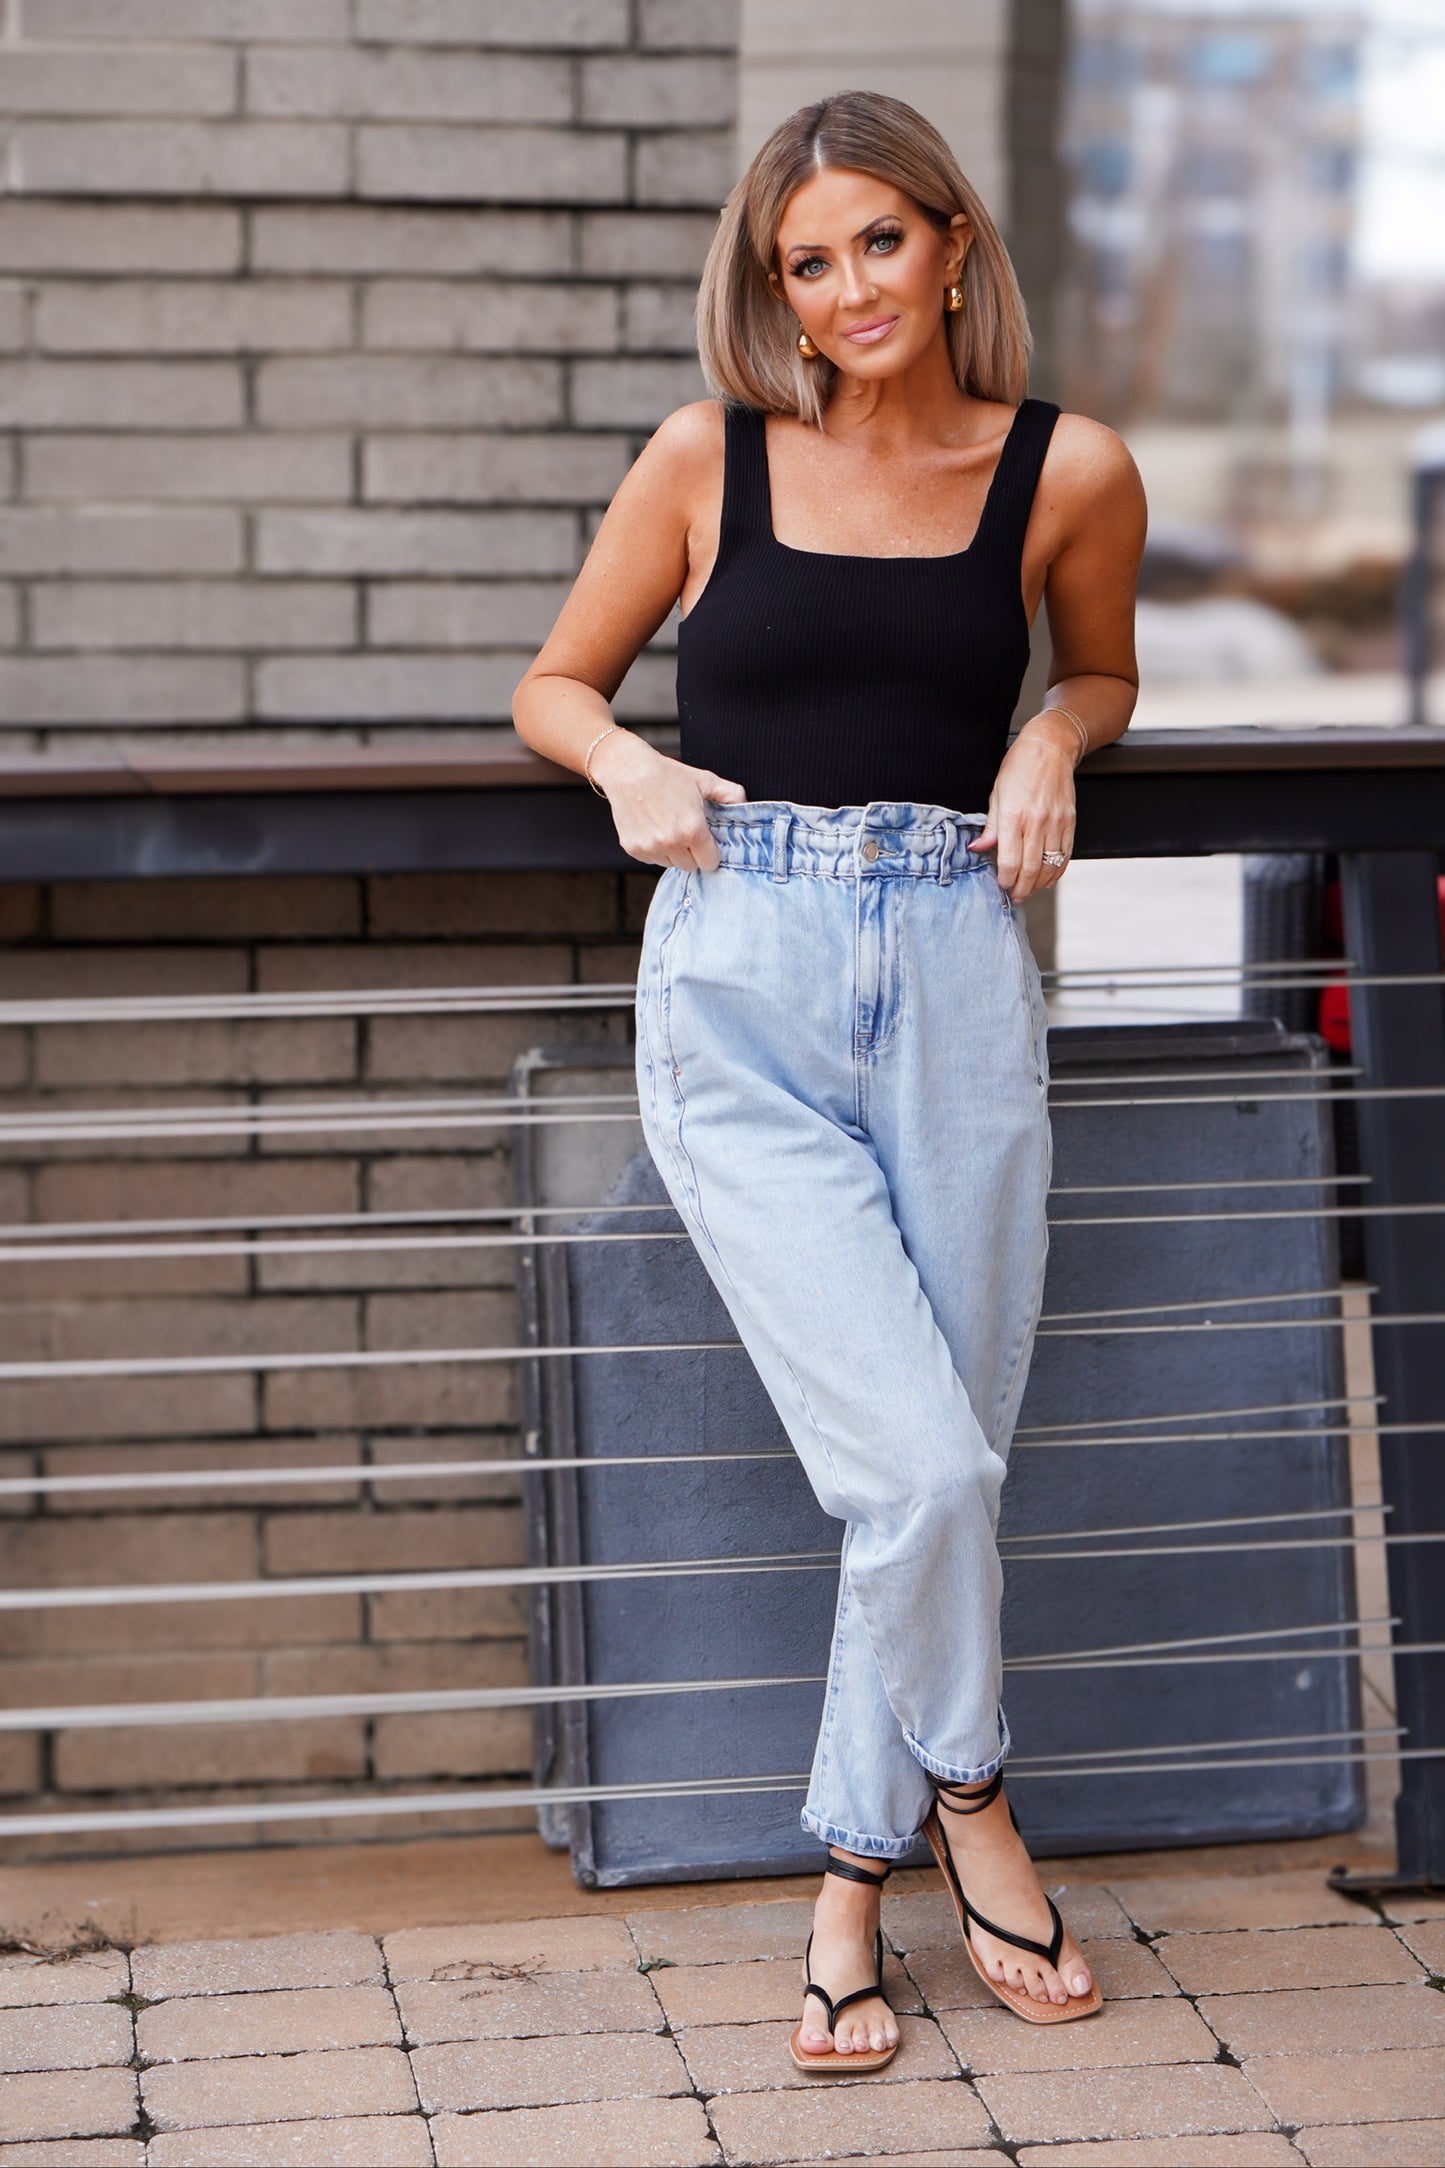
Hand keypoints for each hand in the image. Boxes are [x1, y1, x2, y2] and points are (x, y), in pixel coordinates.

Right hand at [590, 730, 745, 870]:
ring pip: (670, 864)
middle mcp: (671, 842)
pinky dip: (654, 848)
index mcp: (692, 829)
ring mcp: (650, 847)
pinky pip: (652, 859)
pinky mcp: (633, 848)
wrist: (628, 769)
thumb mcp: (704, 780)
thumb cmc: (666, 774)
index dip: (710, 853)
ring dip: (673, 851)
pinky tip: (653, 827)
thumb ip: (730, 794)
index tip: (706, 842)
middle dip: (692, 852)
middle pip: (690, 866)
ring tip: (667, 826)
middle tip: (685, 831)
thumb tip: (746, 805)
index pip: (710, 863)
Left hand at [973, 717, 1077, 901]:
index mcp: (1014, 815)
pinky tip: (1049, 878)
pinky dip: (1058, 870)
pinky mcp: (1070, 821)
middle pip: (1030, 868)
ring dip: (1039, 883)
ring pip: (1049, 865)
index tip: (1001, 885)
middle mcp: (1037, 821)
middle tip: (1016, 896)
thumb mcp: (996, 793)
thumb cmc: (1019, 767)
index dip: (1005, 878)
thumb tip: (978, 849)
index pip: (1010, 860)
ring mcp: (1056, 822)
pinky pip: (1065, 854)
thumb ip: (990, 826)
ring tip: (1030, 890)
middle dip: (1022, 888)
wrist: (1051, 746)